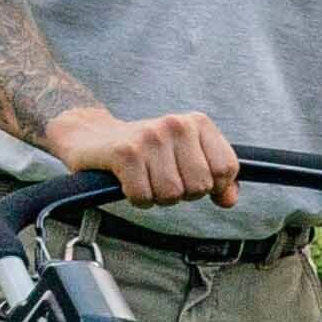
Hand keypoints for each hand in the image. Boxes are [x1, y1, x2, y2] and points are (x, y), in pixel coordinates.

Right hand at [57, 106, 240, 209]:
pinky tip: (128, 182)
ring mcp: (151, 138)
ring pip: (171, 195)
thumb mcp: (186, 156)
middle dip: (181, 193)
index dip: (213, 186)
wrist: (91, 136)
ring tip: (145, 179)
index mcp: (198, 123)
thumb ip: (215, 176)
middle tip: (161, 178)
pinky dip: (137, 198)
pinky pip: (143, 197)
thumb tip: (229, 199)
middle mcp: (177, 125)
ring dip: (156, 197)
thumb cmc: (144, 150)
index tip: (191, 179)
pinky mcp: (125, 153)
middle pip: (200, 186)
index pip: (226, 169)